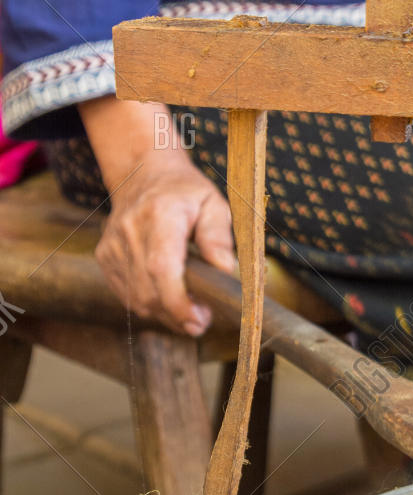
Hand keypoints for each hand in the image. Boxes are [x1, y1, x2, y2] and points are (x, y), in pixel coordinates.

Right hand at [96, 159, 236, 336]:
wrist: (141, 174)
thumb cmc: (184, 191)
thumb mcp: (213, 203)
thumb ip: (219, 236)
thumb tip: (225, 270)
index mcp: (160, 214)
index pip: (161, 267)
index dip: (178, 302)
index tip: (199, 320)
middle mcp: (130, 230)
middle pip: (149, 290)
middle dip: (178, 314)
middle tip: (203, 319)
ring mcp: (112, 246)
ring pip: (137, 299)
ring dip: (165, 314)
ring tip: (189, 308)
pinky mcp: (104, 257)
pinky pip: (127, 295)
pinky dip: (150, 304)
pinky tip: (168, 297)